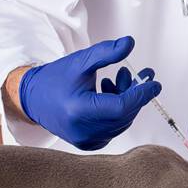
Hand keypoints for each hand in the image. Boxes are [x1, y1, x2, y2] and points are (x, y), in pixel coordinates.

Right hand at [18, 36, 160, 149]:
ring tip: (113, 81)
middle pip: (124, 115)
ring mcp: (85, 140)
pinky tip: (106, 96)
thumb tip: (129, 43)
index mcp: (79, 110)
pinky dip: (116, 113)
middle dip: (133, 94)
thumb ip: (106, 53)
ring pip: (121, 122)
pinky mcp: (87, 144)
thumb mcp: (81, 61)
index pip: (121, 106)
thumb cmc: (55, 79)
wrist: (33, 99)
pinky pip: (113, 129)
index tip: (154, 84)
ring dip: (125, 102)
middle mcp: (82, 130)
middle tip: (130, 73)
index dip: (141, 95)